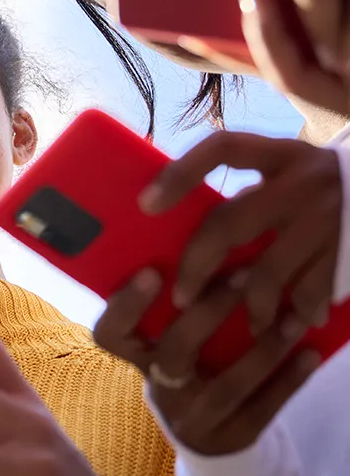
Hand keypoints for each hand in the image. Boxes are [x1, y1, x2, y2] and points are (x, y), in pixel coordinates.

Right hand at [95, 269, 318, 453]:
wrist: (206, 438)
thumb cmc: (186, 367)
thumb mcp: (166, 343)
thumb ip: (171, 308)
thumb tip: (196, 247)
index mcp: (137, 356)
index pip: (110, 334)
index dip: (126, 305)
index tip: (152, 271)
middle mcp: (160, 388)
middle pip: (175, 352)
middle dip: (210, 312)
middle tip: (245, 275)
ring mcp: (195, 418)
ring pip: (227, 385)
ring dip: (263, 348)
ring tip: (293, 316)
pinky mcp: (233, 437)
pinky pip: (263, 408)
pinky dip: (288, 379)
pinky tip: (309, 354)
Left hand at [139, 131, 342, 329]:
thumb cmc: (319, 181)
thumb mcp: (287, 168)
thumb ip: (250, 192)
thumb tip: (186, 228)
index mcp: (279, 154)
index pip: (222, 149)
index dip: (181, 172)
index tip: (145, 204)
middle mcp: (301, 182)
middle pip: (229, 223)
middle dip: (197, 264)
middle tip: (181, 296)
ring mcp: (325, 219)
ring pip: (268, 271)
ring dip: (250, 304)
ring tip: (243, 323)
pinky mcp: (347, 251)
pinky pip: (312, 291)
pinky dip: (298, 312)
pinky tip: (288, 326)